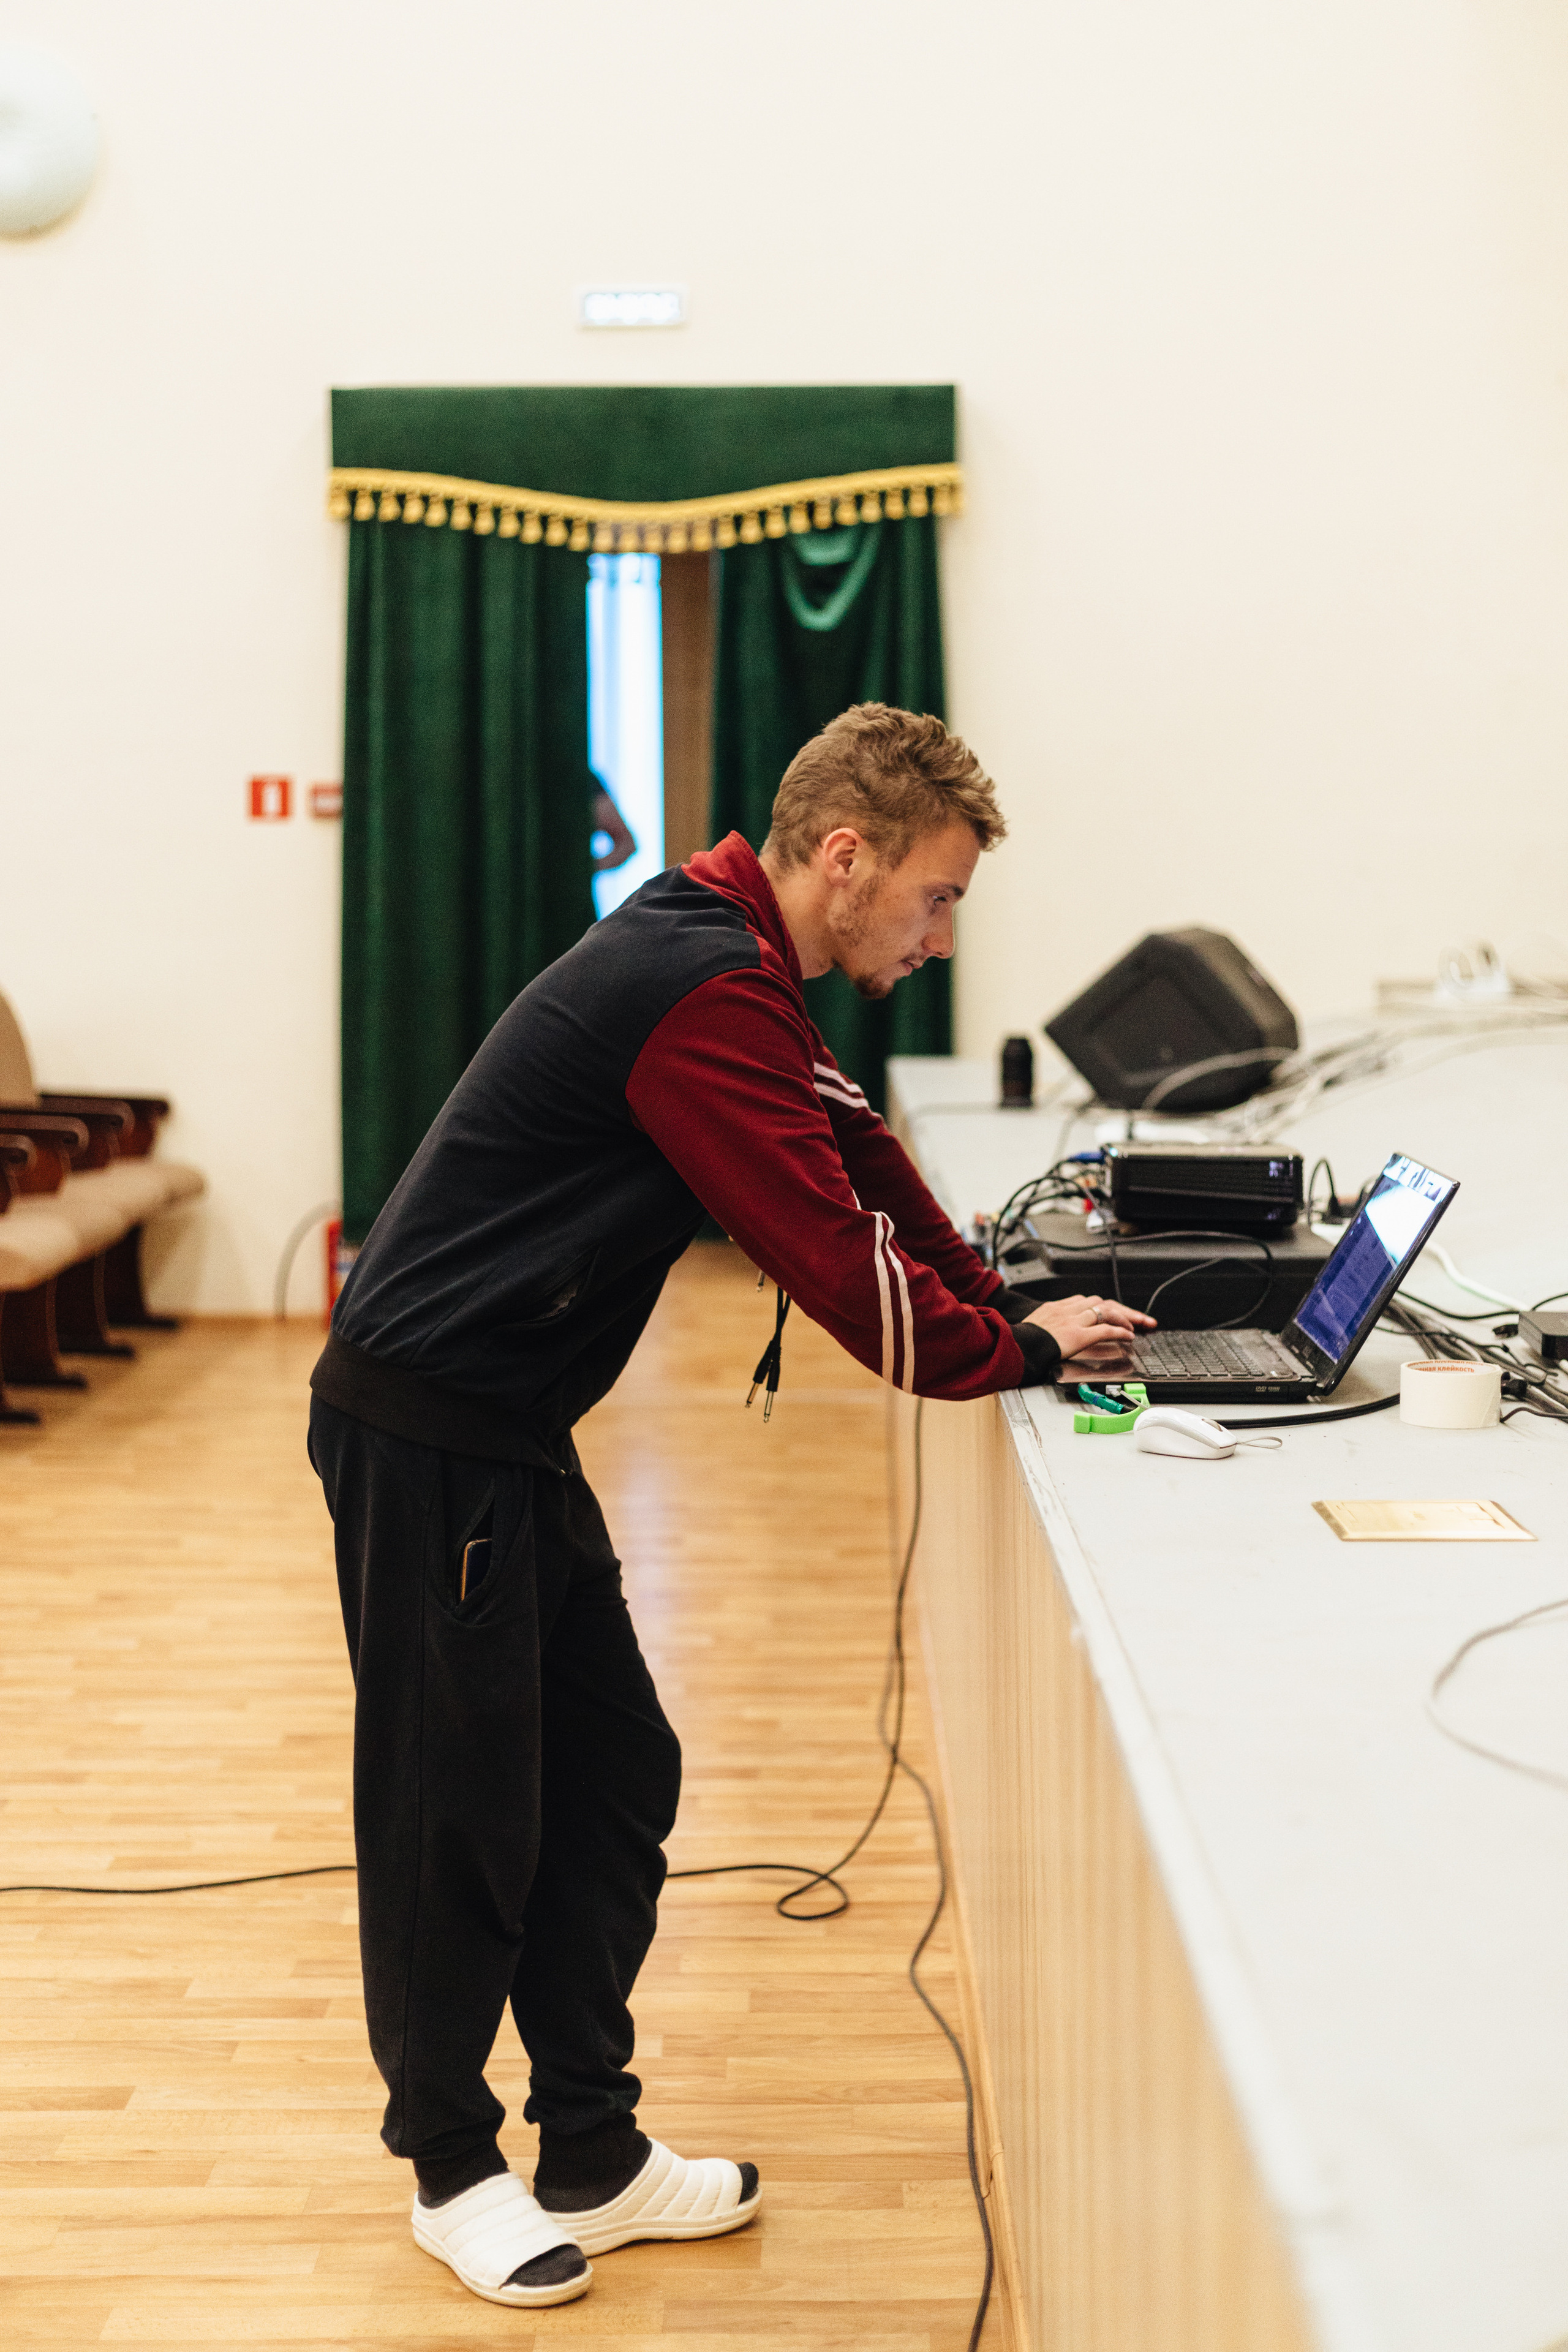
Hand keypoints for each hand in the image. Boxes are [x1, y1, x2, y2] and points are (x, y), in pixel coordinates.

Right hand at [1023, 1293, 1155, 1360]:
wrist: (1016, 1346)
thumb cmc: (1021, 1340)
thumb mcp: (1034, 1323)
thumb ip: (1048, 1322)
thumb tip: (1053, 1329)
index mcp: (1057, 1307)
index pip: (1087, 1301)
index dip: (1103, 1306)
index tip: (1112, 1311)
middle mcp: (1067, 1310)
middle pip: (1100, 1302)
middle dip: (1121, 1309)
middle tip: (1138, 1317)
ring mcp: (1074, 1321)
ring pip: (1106, 1312)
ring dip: (1124, 1318)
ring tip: (1135, 1327)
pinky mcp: (1078, 1335)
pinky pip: (1105, 1329)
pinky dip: (1120, 1331)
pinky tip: (1129, 1336)